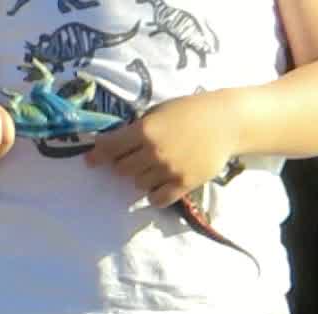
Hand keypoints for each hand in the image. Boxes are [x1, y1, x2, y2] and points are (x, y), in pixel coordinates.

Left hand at [85, 91, 239, 207]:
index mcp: (145, 130)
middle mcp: (153, 152)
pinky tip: (161, 185)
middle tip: (134, 159)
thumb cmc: (191, 111)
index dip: (98, 155)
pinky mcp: (183, 184)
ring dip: (142, 178)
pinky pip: (157, 199)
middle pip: (122, 170)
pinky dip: (155, 194)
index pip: (110, 148)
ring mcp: (168, 170)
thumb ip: (139, 128)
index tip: (90, 161)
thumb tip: (117, 146)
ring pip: (138, 184)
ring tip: (155, 167)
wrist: (227, 122)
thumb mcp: (160, 112)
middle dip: (124, 164)